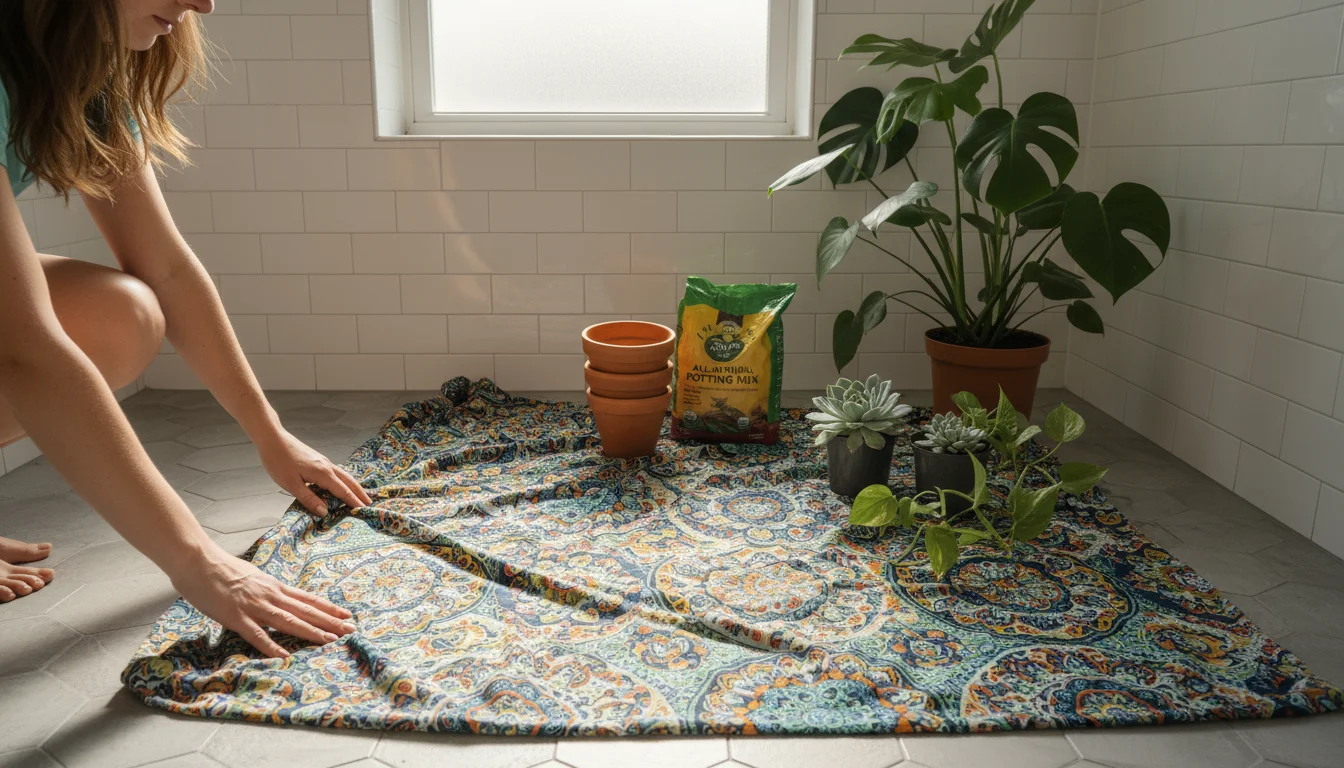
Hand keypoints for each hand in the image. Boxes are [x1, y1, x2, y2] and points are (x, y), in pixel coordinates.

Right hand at [172, 544, 354, 657]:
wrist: (198, 560)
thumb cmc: (221, 569)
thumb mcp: (252, 577)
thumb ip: (266, 589)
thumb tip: (278, 596)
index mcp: (274, 586)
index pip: (308, 599)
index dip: (329, 608)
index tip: (347, 615)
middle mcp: (270, 595)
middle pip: (305, 610)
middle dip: (329, 622)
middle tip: (350, 630)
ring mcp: (253, 606)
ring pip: (288, 621)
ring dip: (310, 632)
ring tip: (330, 641)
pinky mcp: (235, 616)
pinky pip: (256, 634)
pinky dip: (271, 646)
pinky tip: (284, 656)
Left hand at [256, 429, 372, 515]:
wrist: (272, 438)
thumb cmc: (279, 461)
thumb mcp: (291, 484)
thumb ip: (309, 498)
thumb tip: (324, 512)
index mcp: (322, 473)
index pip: (342, 490)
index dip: (353, 501)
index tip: (363, 510)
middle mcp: (327, 466)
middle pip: (348, 481)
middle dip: (359, 493)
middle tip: (369, 504)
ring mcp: (323, 461)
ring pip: (344, 475)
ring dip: (354, 486)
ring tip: (360, 495)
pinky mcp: (318, 459)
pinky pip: (337, 472)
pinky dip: (345, 480)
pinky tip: (342, 483)